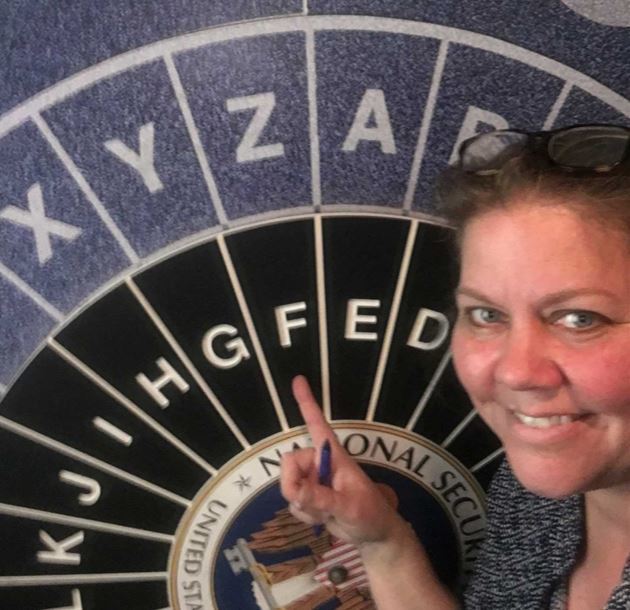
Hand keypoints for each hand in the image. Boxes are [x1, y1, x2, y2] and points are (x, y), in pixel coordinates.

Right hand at [280, 375, 401, 544]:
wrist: (373, 535)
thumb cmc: (370, 513)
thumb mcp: (349, 507)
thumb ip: (322, 499)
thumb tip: (295, 491)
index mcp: (334, 454)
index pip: (317, 424)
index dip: (307, 403)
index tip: (298, 379)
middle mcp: (319, 463)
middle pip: (289, 464)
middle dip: (295, 487)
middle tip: (313, 504)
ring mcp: (313, 480)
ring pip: (288, 487)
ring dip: (304, 506)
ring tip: (327, 512)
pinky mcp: (308, 497)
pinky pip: (292, 503)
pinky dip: (304, 514)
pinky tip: (321, 518)